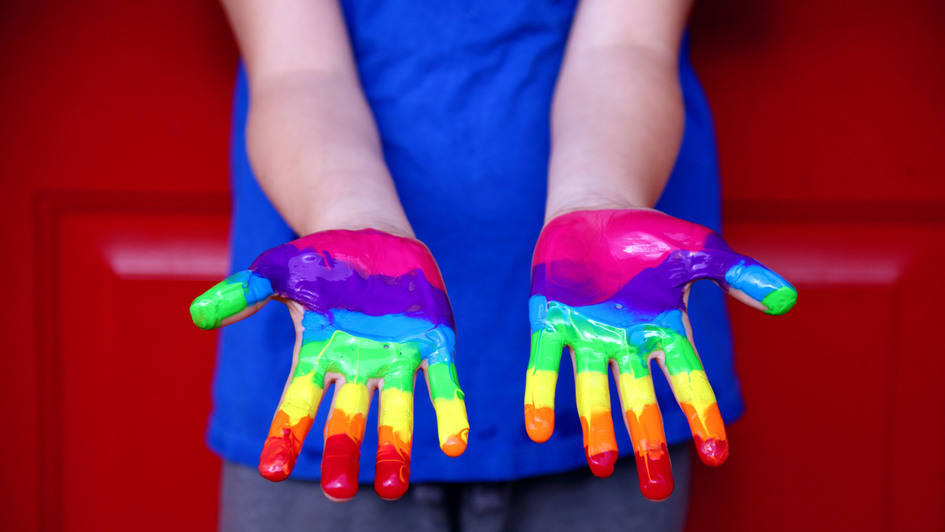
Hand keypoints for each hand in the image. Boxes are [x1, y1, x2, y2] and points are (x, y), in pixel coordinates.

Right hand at [190, 229, 467, 500]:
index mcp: (318, 355)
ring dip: (395, 448)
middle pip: (346, 419)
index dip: (284, 435)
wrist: (373, 237)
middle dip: (342, 453)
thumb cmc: (321, 260)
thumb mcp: (278, 269)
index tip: (273, 469)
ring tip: (394, 488)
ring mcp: (395, 359)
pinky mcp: (432, 345)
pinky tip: (454, 442)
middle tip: (338, 492)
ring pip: (395, 413)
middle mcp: (356, 367)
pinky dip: (448, 411)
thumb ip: (244, 291)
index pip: (297, 403)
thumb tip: (198, 315)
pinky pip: (441, 383)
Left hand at [525, 209, 795, 499]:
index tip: (716, 453)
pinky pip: (545, 363)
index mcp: (664, 329)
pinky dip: (541, 394)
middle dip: (646, 439)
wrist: (595, 211)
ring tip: (600, 466)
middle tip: (655, 487)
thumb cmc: (650, 235)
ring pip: (593, 389)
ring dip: (597, 426)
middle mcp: (626, 342)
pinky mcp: (549, 321)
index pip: (688, 378)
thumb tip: (787, 300)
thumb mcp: (699, 249)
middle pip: (639, 399)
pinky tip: (538, 429)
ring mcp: (586, 334)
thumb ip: (738, 275)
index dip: (702, 414)